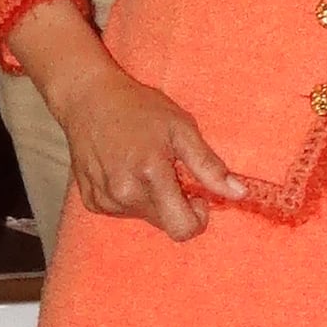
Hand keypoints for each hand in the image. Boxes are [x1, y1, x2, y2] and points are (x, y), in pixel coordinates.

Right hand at [53, 63, 246, 237]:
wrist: (87, 98)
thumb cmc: (138, 108)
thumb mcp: (181, 128)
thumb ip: (209, 166)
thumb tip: (239, 194)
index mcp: (150, 174)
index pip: (182, 228)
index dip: (197, 218)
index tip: (196, 195)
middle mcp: (124, 193)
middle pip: (164, 223)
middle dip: (174, 203)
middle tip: (168, 169)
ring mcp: (104, 199)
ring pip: (144, 218)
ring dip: (151, 200)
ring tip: (142, 165)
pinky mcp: (91, 201)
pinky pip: (122, 212)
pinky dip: (130, 197)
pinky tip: (123, 170)